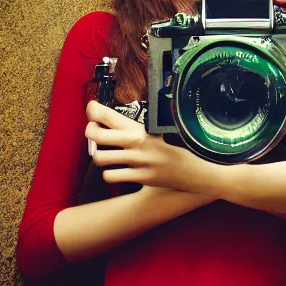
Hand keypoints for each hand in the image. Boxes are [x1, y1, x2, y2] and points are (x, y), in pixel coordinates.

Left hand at [85, 101, 217, 192]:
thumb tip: (124, 120)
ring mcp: (138, 161)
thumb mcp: (162, 131)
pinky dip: (110, 174)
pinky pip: (111, 176)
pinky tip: (116, 170)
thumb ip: (142, 127)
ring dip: (100, 155)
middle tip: (93, 131)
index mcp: (142, 128)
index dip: (94, 109)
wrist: (195, 170)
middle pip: (97, 134)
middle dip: (90, 131)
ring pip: (100, 157)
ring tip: (105, 153)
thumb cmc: (179, 148)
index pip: (110, 114)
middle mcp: (137, 143)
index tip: (91, 108)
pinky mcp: (140, 177)